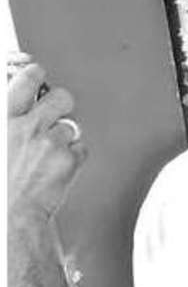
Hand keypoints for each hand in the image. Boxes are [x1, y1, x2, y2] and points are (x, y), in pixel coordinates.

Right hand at [8, 61, 82, 217]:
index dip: (34, 73)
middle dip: (61, 102)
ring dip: (63, 137)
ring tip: (47, 154)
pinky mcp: (68, 159)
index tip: (36, 72)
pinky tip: (56, 169)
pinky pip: (80, 148)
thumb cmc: (0, 182)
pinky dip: (73, 157)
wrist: (9, 214)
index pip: (24, 80)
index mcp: (3, 119)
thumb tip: (15, 108)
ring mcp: (50, 142)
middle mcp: (27, 126)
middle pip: (60, 97)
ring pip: (70, 125)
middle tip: (55, 111)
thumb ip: (6, 120)